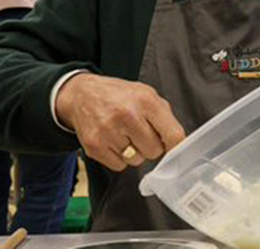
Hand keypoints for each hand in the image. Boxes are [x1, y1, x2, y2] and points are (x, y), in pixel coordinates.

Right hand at [55, 73, 185, 171]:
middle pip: (154, 151)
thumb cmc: (118, 95)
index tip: (173, 148)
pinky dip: (118, 158)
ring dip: (134, 152)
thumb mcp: (145, 94)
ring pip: (136, 161)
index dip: (175, 146)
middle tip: (140, 134)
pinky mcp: (95, 146)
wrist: (82, 94)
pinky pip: (119, 166)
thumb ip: (164, 116)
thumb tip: (177, 143)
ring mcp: (109, 131)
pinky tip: (113, 141)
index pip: (173, 135)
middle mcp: (127, 115)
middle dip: (150, 146)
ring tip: (124, 135)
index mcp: (145, 100)